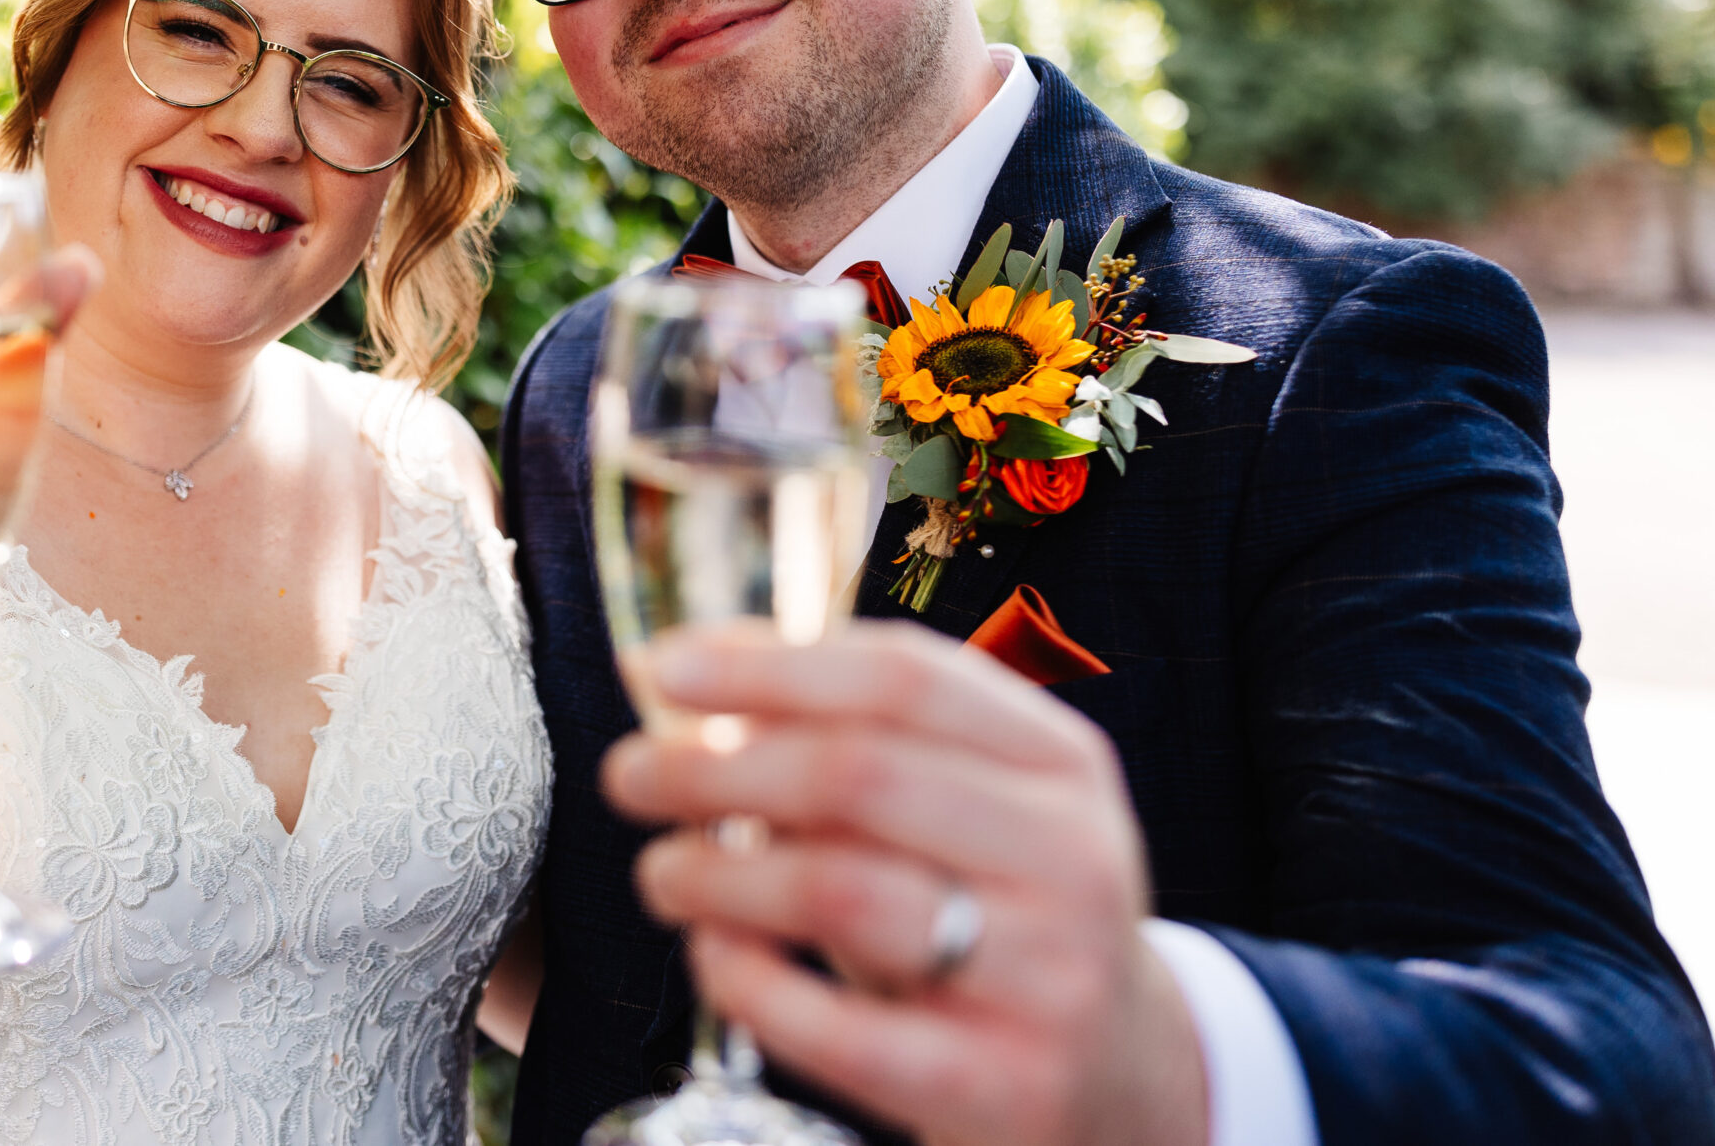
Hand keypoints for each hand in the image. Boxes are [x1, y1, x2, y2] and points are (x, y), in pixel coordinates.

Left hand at [601, 619, 1207, 1145]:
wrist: (1117, 1077)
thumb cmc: (994, 908)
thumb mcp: (961, 800)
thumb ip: (840, 724)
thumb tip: (665, 661)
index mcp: (1062, 759)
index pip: (903, 675)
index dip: (770, 664)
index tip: (664, 667)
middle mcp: (1072, 856)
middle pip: (859, 774)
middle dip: (717, 767)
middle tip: (628, 775)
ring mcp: (1048, 976)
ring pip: (841, 892)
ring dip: (718, 872)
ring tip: (658, 871)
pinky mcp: (1004, 1085)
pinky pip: (840, 1028)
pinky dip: (747, 981)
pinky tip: (712, 952)